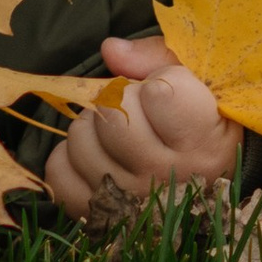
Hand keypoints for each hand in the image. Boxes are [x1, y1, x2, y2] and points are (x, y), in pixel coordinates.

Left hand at [42, 34, 241, 224]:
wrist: (203, 183)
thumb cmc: (201, 122)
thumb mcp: (197, 82)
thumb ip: (156, 57)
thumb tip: (110, 49)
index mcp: (203, 142)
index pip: (159, 93)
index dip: (158, 80)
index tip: (171, 92)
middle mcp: (165, 176)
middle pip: (112, 116)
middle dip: (119, 98)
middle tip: (136, 108)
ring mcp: (127, 198)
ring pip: (80, 140)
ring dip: (91, 125)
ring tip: (116, 132)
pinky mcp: (95, 211)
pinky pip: (58, 172)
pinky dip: (67, 156)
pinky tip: (95, 153)